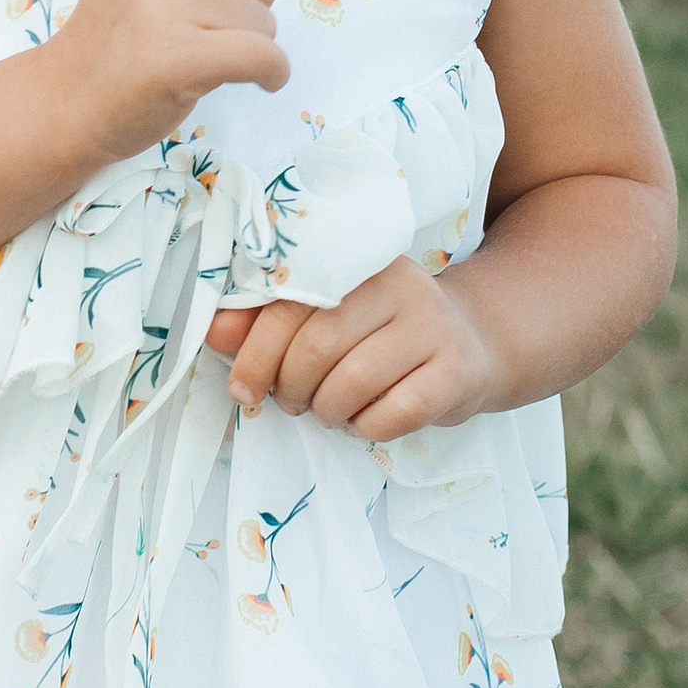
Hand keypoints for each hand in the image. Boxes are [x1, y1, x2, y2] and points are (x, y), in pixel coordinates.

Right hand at [45, 0, 287, 167]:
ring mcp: (163, 5)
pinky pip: (262, 56)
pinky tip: (260, 81)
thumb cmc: (115, 35)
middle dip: (248, 11)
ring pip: (265, 20)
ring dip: (251, 47)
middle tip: (202, 34)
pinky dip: (272, 73)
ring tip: (206, 58)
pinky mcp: (178, 56)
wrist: (68, 101)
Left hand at [206, 255, 499, 444]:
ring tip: (327, 410)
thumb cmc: (380, 330)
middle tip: (292, 401)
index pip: (290, 300)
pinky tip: (365, 419)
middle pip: (318, 345)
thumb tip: (215, 331)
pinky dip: (366, 428)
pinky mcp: (456, 373)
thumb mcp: (327, 312)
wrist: (472, 343)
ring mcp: (433, 327)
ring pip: (353, 382)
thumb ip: (267, 318)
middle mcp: (400, 284)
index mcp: (358, 259)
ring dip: (326, 411)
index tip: (243, 387)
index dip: (256, 351)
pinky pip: (393, 414)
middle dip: (291, 387)